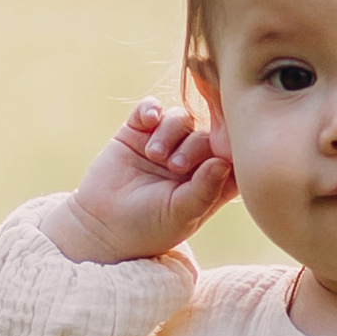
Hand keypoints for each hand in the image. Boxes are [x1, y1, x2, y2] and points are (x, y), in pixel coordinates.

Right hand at [39, 98, 233, 264]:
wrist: (102, 225)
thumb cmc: (148, 227)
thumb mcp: (180, 215)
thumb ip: (204, 191)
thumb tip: (225, 163)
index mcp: (211, 181)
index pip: (233, 155)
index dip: (232, 148)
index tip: (220, 153)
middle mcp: (192, 159)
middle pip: (207, 133)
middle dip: (194, 146)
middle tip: (175, 167)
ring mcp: (166, 142)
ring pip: (182, 118)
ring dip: (171, 131)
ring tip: (154, 155)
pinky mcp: (138, 131)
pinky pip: (151, 108)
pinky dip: (151, 109)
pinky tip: (148, 120)